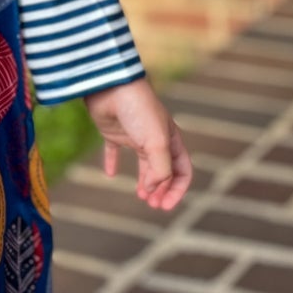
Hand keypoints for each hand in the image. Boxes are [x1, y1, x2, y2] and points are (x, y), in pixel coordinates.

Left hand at [84, 77, 191, 211]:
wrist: (111, 86)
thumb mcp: (157, 142)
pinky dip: (113, 163)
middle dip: (161, 189)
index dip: (177, 190)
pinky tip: (110, 174)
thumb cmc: (139, 110)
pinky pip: (114, 152)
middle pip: (164, 170)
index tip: (164, 206)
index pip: (182, 170)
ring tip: (140, 196)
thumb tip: (153, 189)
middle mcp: (155, 139)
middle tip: (152, 204)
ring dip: (144, 181)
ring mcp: (135, 136)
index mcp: (171, 140)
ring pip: (144, 164)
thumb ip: (160, 169)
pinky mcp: (114, 133)